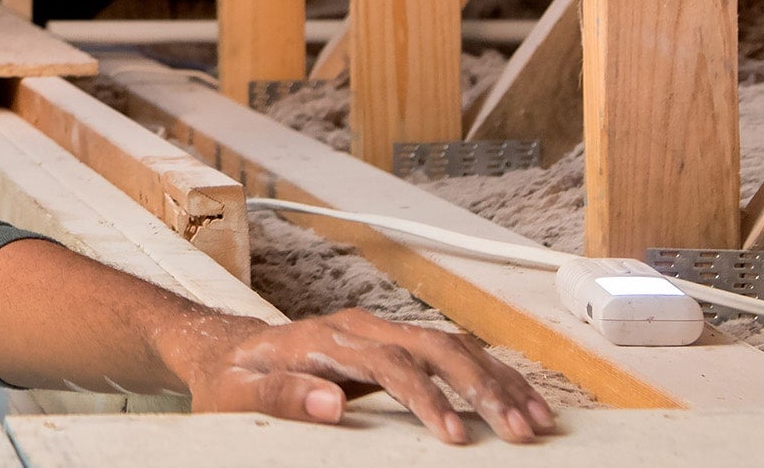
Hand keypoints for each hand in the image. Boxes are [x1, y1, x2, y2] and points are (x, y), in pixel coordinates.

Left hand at [166, 309, 556, 443]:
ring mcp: (379, 332)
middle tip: (518, 431)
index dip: (426, 398)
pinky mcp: (392, 344)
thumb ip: (280, 397)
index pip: (390, 364)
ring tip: (536, 420)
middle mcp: (359, 327)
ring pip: (451, 346)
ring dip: (497, 381)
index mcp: (324, 339)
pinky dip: (489, 376)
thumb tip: (333, 402)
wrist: (227, 350)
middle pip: (433, 346)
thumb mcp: (235, 394)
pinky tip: (519, 401)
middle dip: (481, 388)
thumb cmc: (230, 378)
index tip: (453, 436)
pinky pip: (449, 354)